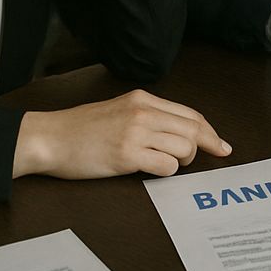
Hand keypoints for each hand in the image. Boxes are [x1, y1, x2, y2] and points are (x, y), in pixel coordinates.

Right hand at [12, 89, 229, 179]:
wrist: (49, 138)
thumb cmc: (81, 129)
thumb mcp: (119, 110)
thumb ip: (147, 116)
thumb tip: (178, 132)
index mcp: (143, 99)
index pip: (190, 113)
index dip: (210, 131)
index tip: (221, 145)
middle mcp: (143, 112)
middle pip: (194, 129)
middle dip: (206, 147)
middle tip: (209, 158)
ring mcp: (135, 132)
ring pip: (184, 147)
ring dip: (183, 160)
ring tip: (166, 163)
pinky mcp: (127, 155)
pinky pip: (166, 165)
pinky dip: (167, 171)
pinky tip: (152, 170)